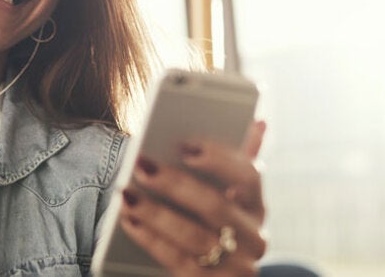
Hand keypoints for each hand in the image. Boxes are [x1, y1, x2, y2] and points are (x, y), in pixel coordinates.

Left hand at [120, 121, 267, 274]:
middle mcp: (254, 238)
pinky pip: (179, 262)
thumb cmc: (210, 226)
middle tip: (142, 165)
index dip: (218, 159)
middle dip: (176, 184)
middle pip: (216, 206)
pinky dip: (151, 239)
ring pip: (195, 236)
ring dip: (157, 213)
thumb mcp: (225, 197)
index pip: (248, 176)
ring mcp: (237, 267)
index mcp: (257, 207)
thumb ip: (233, 162)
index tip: (183, 146)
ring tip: (127, 193)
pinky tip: (130, 221)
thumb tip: (257, 122)